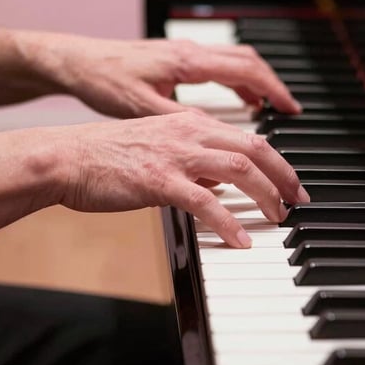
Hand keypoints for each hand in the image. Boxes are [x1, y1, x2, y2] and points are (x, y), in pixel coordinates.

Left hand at [17, 33, 300, 118]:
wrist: (75, 62)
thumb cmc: (103, 81)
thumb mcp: (142, 109)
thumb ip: (181, 123)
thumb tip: (216, 143)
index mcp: (187, 62)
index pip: (246, 69)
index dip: (274, 90)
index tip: (292, 109)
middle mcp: (191, 52)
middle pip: (249, 61)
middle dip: (274, 85)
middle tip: (291, 111)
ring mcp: (184, 52)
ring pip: (236, 60)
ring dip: (257, 82)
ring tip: (271, 110)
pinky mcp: (176, 59)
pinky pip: (219, 65)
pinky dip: (237, 81)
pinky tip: (238, 101)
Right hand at [52, 112, 308, 247]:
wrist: (68, 157)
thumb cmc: (108, 155)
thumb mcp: (158, 147)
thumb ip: (191, 161)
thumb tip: (218, 185)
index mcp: (191, 122)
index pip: (248, 138)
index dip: (277, 161)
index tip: (290, 183)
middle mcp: (190, 132)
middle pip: (255, 149)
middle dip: (284, 176)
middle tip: (297, 201)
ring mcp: (176, 155)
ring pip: (240, 170)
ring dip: (266, 196)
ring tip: (277, 218)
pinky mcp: (160, 180)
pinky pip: (206, 203)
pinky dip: (229, 223)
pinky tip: (239, 241)